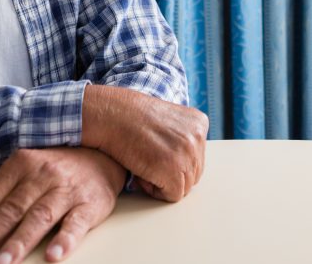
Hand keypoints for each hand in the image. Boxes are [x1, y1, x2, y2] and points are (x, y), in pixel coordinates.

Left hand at [0, 147, 124, 263]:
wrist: (103, 155)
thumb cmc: (56, 169)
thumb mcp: (20, 176)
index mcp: (20, 165)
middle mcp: (42, 175)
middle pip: (10, 210)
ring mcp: (66, 189)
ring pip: (39, 217)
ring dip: (18, 242)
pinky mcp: (90, 203)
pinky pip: (76, 223)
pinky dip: (65, 239)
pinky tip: (53, 255)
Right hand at [81, 84, 208, 201]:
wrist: (112, 115)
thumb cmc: (132, 119)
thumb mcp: (168, 121)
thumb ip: (182, 139)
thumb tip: (187, 165)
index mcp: (200, 123)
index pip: (196, 158)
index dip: (173, 161)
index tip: (154, 151)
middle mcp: (198, 137)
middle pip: (193, 174)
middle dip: (170, 174)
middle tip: (147, 160)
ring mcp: (188, 153)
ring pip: (184, 187)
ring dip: (161, 182)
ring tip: (143, 164)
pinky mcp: (174, 170)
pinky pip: (172, 196)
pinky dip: (154, 190)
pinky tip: (140, 173)